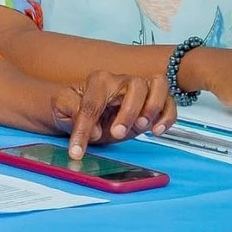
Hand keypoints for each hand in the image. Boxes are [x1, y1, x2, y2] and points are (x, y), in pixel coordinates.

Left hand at [50, 71, 174, 157]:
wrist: (81, 108)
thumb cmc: (73, 106)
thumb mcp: (61, 107)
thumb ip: (71, 111)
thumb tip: (95, 130)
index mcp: (97, 81)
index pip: (93, 103)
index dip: (84, 128)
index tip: (77, 151)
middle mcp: (122, 81)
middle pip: (136, 85)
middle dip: (129, 111)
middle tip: (116, 133)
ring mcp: (141, 89)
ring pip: (158, 85)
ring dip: (153, 108)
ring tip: (142, 127)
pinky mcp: (154, 102)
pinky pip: (170, 102)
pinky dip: (168, 116)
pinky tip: (156, 131)